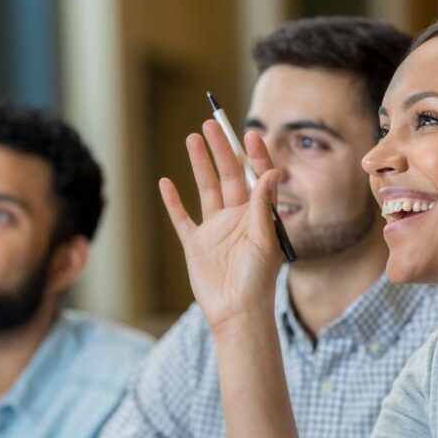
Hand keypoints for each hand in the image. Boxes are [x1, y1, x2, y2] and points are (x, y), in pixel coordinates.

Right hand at [159, 121, 284, 331]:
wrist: (237, 313)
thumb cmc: (258, 281)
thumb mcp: (265, 240)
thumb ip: (264, 206)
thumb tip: (272, 171)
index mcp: (258, 216)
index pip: (257, 177)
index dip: (254, 154)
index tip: (249, 133)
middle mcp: (237, 218)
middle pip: (229, 175)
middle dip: (222, 149)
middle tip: (213, 123)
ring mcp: (215, 229)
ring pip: (206, 188)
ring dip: (199, 164)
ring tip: (193, 137)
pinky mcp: (195, 244)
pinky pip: (182, 218)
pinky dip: (173, 202)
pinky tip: (166, 183)